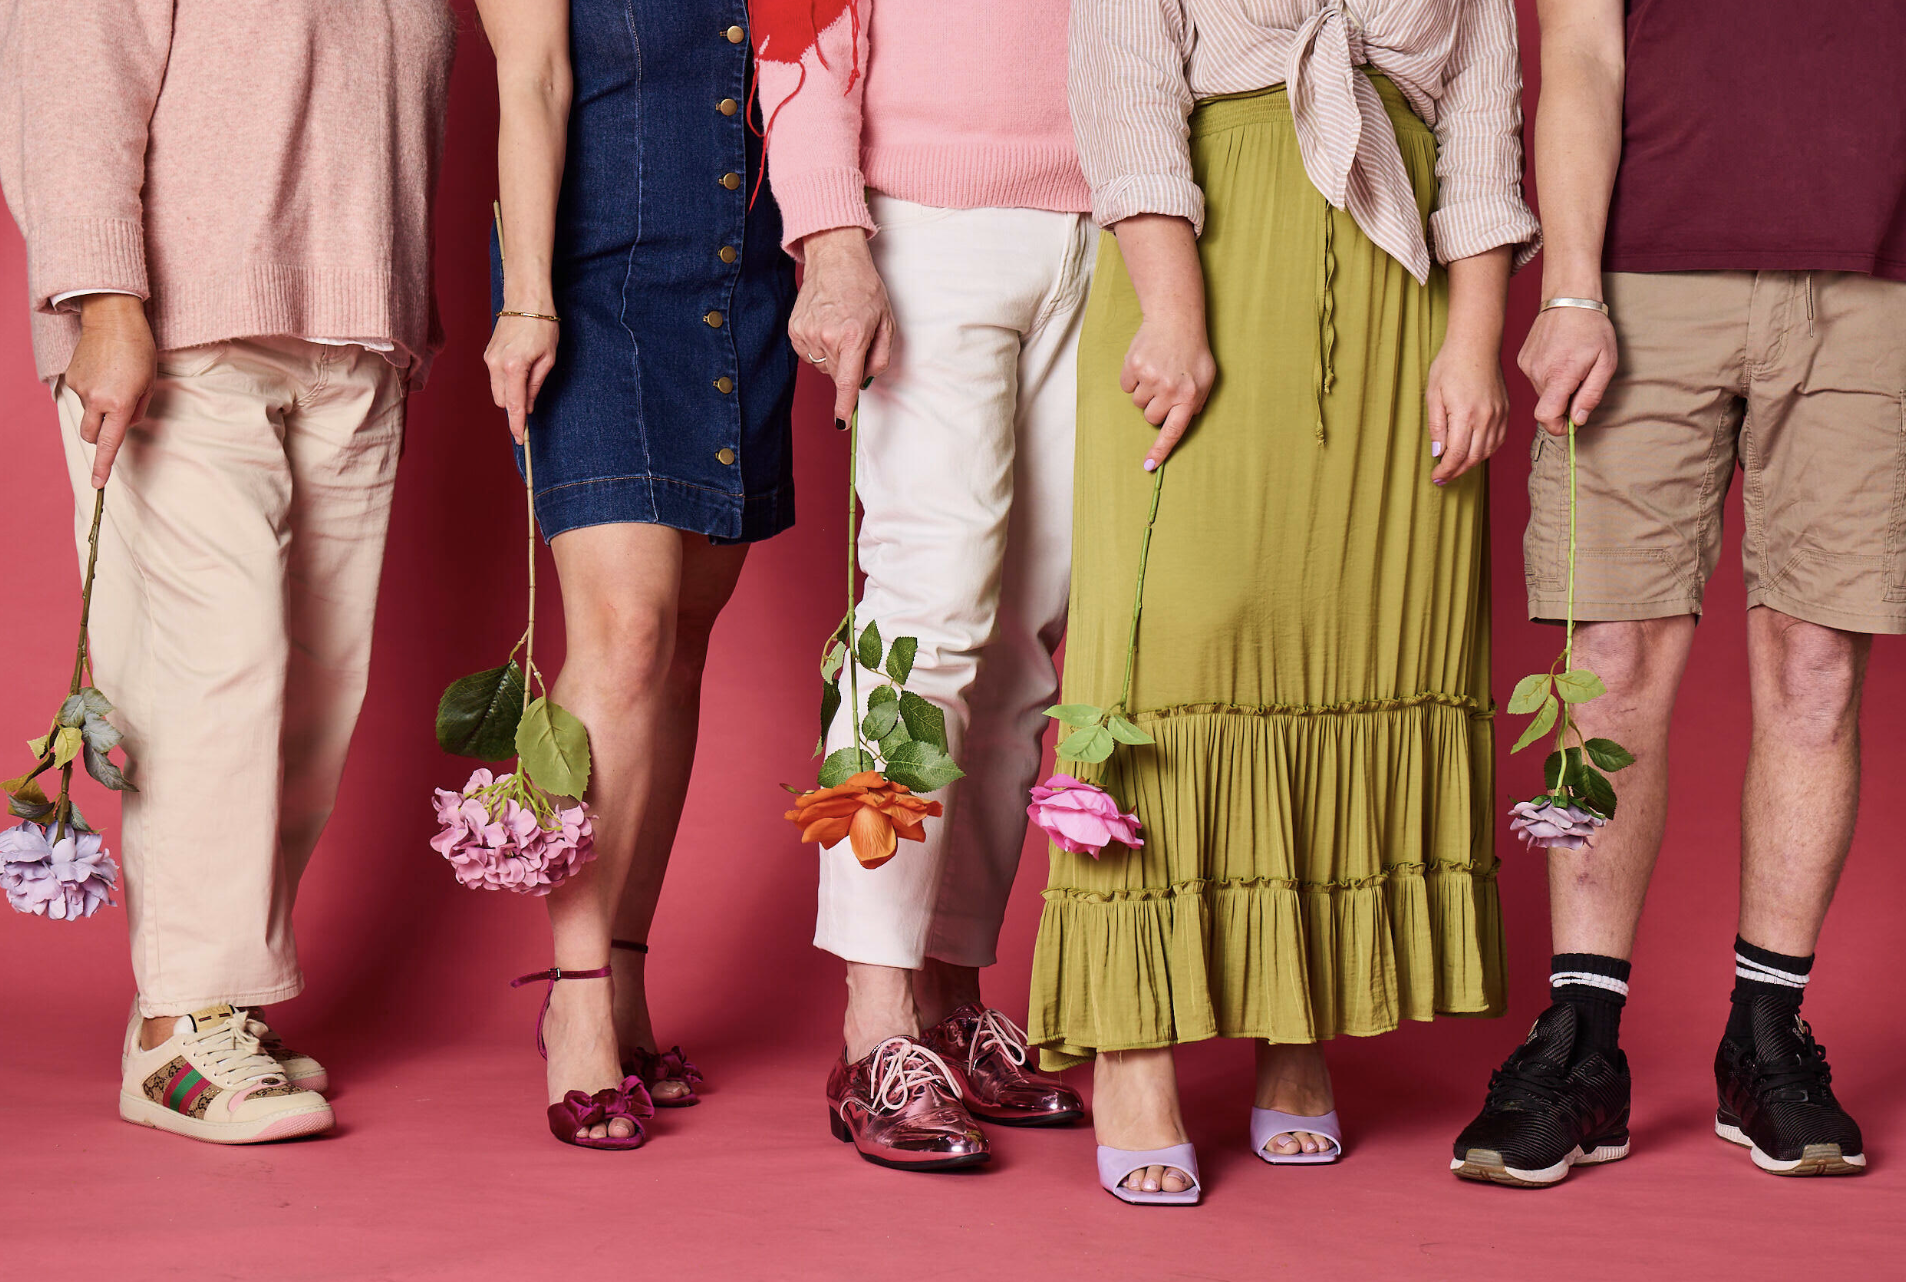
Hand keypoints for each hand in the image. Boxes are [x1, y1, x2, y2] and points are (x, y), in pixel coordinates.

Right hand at [65, 294, 155, 487]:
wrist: (112, 319)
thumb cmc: (139, 350)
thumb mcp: (149, 384)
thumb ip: (137, 411)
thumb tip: (123, 425)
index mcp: (118, 403)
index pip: (108, 443)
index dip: (103, 466)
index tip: (97, 484)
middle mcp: (95, 399)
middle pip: (91, 435)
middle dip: (101, 435)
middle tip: (116, 416)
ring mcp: (79, 387)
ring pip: (88, 414)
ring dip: (99, 410)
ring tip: (114, 383)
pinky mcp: (70, 376)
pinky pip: (82, 395)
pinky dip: (93, 391)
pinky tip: (104, 372)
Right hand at [485, 313, 560, 443]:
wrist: (525, 299)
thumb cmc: (542, 325)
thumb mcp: (547, 358)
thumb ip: (535, 385)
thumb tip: (527, 406)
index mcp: (513, 367)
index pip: (513, 405)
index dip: (517, 425)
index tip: (520, 439)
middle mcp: (496, 365)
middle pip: (501, 401)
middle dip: (514, 407)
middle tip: (532, 403)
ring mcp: (489, 358)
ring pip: (497, 390)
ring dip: (510, 393)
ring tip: (529, 376)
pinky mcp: (488, 353)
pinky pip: (495, 377)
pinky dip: (506, 381)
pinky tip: (519, 368)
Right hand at [789, 228, 894, 424]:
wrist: (834, 259)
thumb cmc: (864, 287)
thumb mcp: (886, 321)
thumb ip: (880, 356)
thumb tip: (866, 380)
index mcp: (852, 335)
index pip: (847, 381)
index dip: (845, 405)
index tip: (842, 422)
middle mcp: (826, 337)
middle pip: (837, 375)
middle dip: (848, 366)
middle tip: (855, 339)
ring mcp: (807, 334)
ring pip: (822, 366)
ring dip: (832, 356)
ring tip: (838, 327)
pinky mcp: (794, 330)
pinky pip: (809, 355)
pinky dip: (818, 347)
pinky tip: (825, 326)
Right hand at [1121, 308, 1215, 468]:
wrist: (1175, 318)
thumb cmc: (1192, 350)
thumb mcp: (1207, 377)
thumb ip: (1197, 401)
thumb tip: (1186, 419)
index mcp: (1189, 396)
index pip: (1173, 431)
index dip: (1160, 450)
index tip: (1148, 466)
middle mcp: (1169, 390)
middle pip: (1150, 416)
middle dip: (1154, 406)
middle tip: (1164, 386)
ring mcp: (1150, 378)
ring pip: (1137, 402)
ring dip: (1144, 391)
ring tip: (1156, 371)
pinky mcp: (1134, 367)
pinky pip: (1126, 386)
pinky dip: (1132, 378)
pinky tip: (1145, 363)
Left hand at [1425, 334, 1509, 484]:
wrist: (1476, 345)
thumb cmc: (1450, 366)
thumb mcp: (1433, 395)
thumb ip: (1436, 426)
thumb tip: (1438, 452)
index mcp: (1466, 414)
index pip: (1457, 454)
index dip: (1446, 470)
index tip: (1436, 477)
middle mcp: (1486, 417)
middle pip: (1473, 457)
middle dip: (1457, 471)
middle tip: (1443, 477)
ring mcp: (1498, 414)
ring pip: (1487, 451)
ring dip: (1471, 463)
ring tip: (1455, 467)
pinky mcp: (1505, 410)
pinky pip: (1498, 439)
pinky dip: (1486, 451)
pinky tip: (1473, 452)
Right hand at [1517, 305, 1616, 436]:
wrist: (1569, 298)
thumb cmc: (1592, 328)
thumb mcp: (1606, 362)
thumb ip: (1592, 395)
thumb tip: (1578, 420)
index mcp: (1560, 374)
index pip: (1546, 416)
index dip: (1557, 427)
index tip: (1570, 424)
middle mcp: (1538, 372)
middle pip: (1548, 405)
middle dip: (1564, 402)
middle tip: (1581, 381)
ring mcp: (1528, 366)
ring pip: (1542, 393)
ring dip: (1557, 388)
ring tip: (1571, 364)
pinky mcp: (1523, 360)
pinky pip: (1536, 380)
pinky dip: (1548, 376)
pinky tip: (1559, 357)